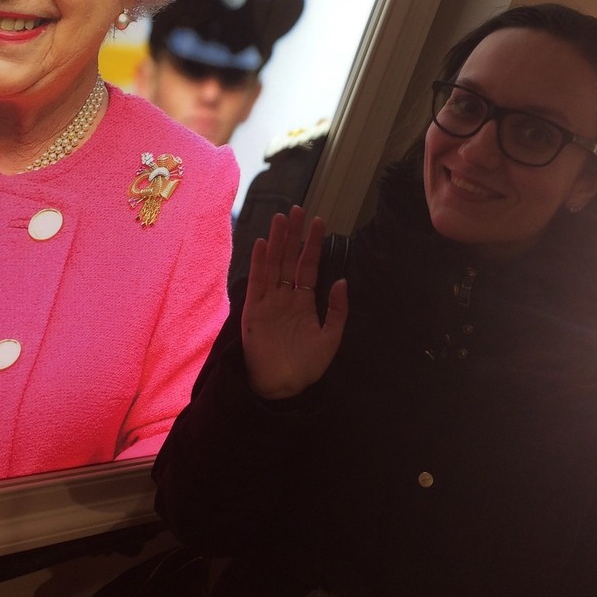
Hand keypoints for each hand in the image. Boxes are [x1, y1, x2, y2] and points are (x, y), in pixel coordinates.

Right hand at [242, 205, 347, 398]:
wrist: (283, 387)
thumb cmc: (306, 367)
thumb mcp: (330, 338)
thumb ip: (337, 311)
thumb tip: (342, 280)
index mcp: (303, 302)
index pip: (308, 266)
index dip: (313, 245)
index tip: (319, 222)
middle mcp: (285, 297)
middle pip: (289, 259)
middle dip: (293, 235)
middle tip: (297, 209)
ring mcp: (268, 302)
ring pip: (273, 265)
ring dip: (276, 242)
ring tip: (280, 218)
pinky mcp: (254, 311)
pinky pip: (257, 282)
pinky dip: (259, 263)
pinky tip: (260, 244)